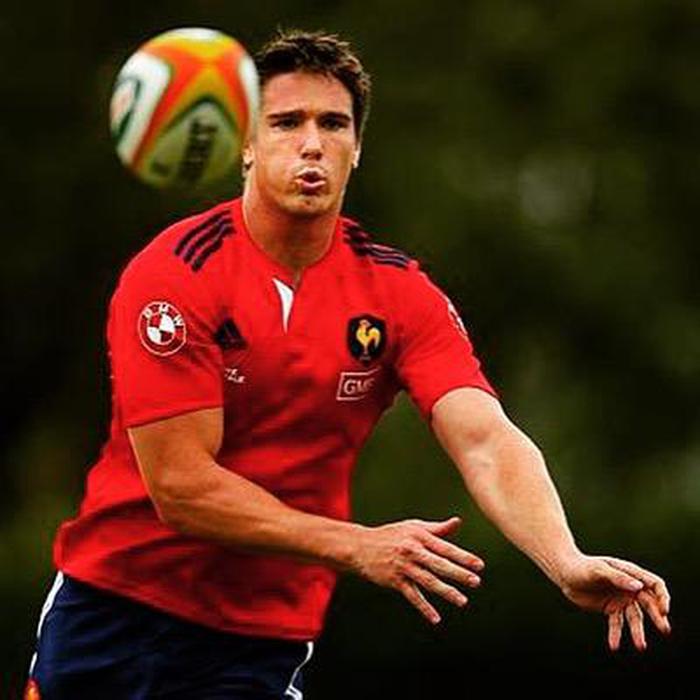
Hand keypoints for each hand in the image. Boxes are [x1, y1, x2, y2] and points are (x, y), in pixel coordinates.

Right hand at [352, 516, 483, 623]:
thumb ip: (437, 529)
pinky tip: (435, 618)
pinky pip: (412, 595)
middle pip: (438, 564)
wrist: (361, 546)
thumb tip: (457, 522)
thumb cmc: (391, 535)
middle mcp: (412, 551)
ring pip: (427, 581)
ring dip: (446, 591)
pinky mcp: (394, 580)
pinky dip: (424, 607)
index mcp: (419, 536)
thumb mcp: (413, 527)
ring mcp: (403, 567)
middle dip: (458, 574)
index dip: (463, 556)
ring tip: (462, 601)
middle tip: (476, 582)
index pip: (445, 547)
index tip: (479, 565)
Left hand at [557, 554, 670, 651]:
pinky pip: (616, 624)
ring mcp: (621, 599)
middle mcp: (629, 587)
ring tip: (641, 647)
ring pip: (634, 617)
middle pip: (649, 603)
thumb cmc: (582, 567)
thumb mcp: (599, 570)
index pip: (654, 585)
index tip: (663, 610)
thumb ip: (618, 578)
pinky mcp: (610, 609)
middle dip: (657, 617)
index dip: (662, 597)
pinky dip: (616, 635)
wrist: (565, 573)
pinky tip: (614, 646)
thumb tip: (639, 587)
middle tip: (665, 630)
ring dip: (637, 632)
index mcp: (630, 573)